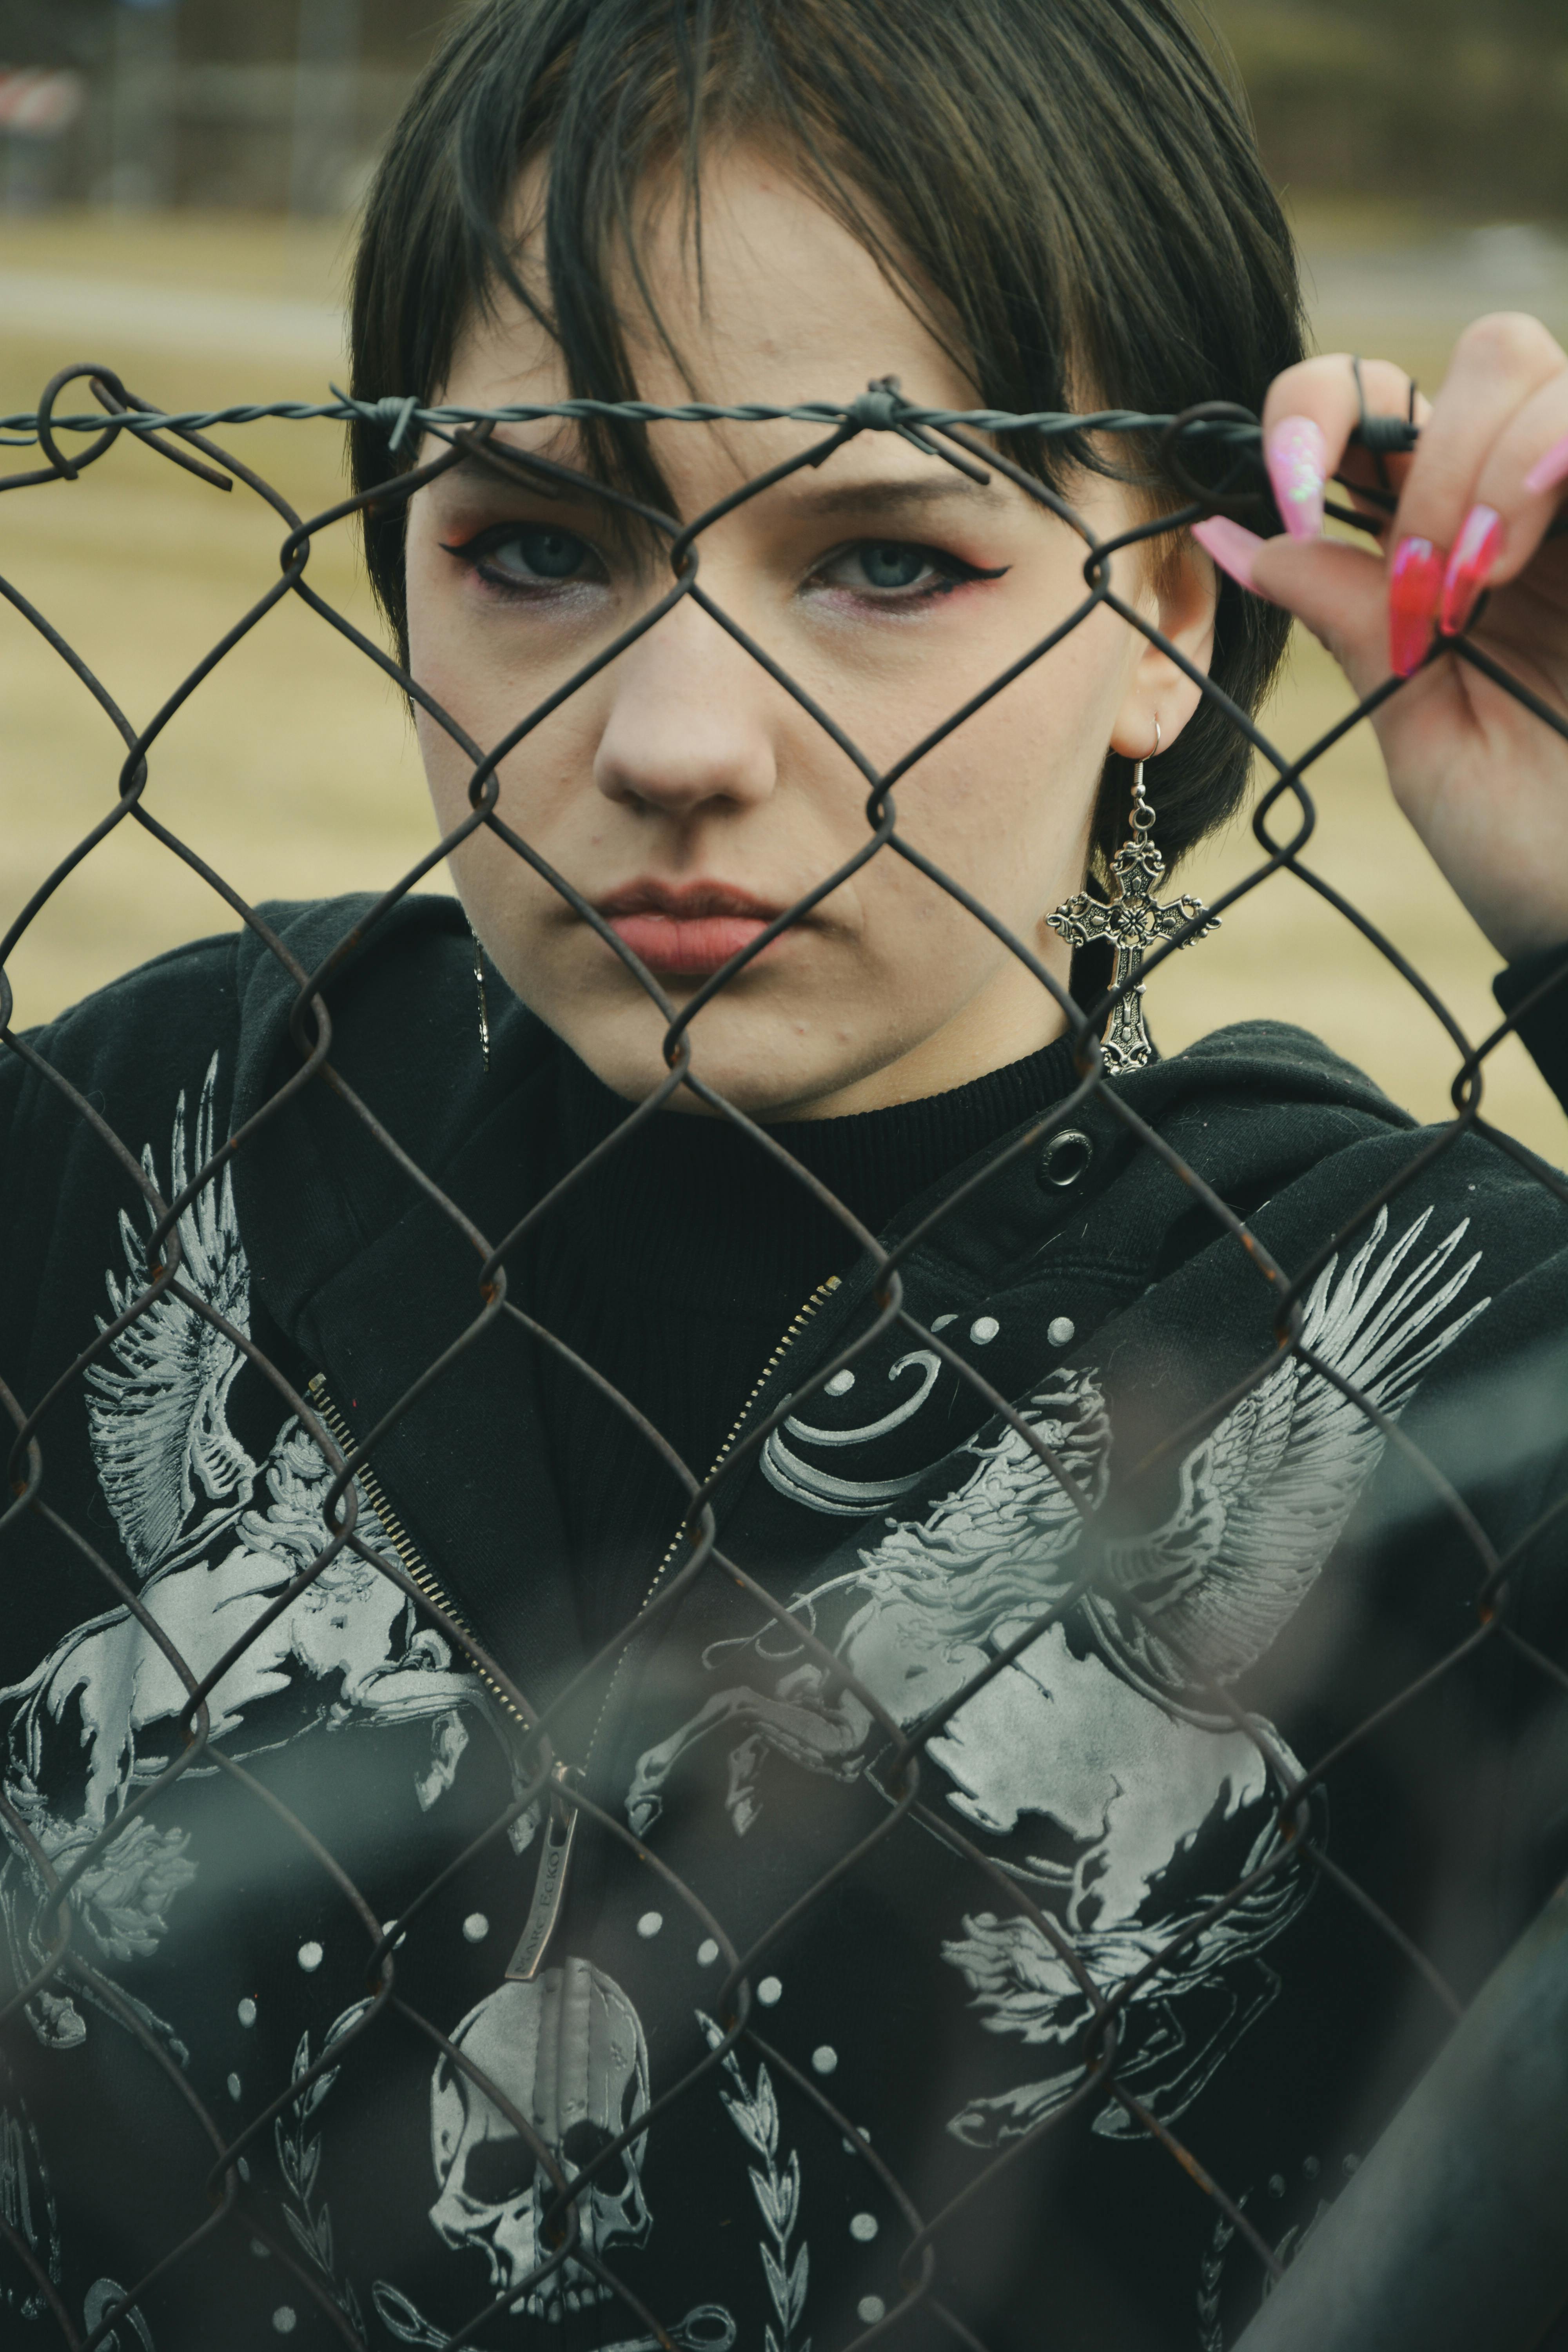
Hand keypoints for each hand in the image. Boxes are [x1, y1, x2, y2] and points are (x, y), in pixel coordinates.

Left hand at [1192, 317, 1567, 964]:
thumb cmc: (1524, 840)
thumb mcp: (1415, 721)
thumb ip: (1345, 613)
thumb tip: (1232, 532)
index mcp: (1455, 542)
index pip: (1380, 405)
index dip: (1321, 410)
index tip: (1292, 491)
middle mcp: (1537, 505)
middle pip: (1483, 355)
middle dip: (1425, 448)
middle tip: (1423, 582)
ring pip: (1544, 370)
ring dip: (1489, 460)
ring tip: (1481, 581)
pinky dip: (1559, 454)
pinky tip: (1529, 527)